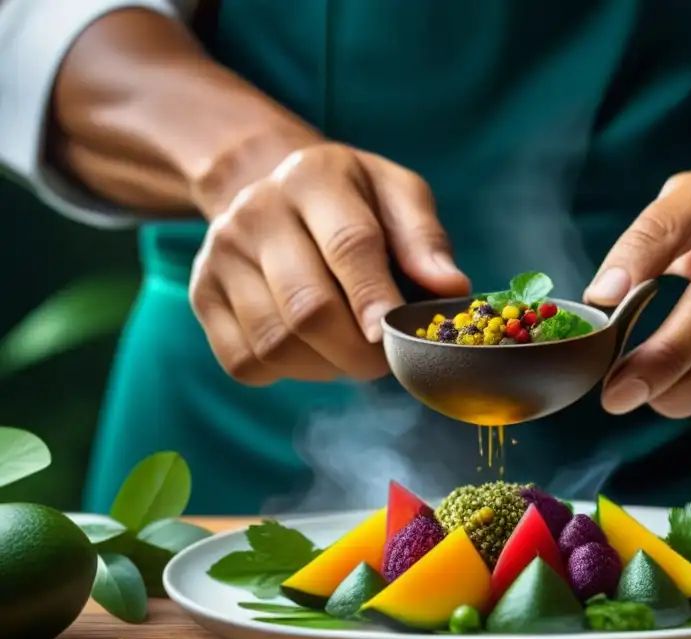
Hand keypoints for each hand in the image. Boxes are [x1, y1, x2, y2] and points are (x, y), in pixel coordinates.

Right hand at [189, 142, 470, 385]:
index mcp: (314, 177)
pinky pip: (245, 362)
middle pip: (309, 307)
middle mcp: (256, 213)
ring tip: (352, 351)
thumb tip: (451, 289)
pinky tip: (312, 352)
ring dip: (326, 366)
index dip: (375, 299)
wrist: (270, 190)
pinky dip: (288, 373)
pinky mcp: (202, 296)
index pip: (349, 245)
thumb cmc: (352, 201)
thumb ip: (425, 239)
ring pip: (276, 343)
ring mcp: (221, 256)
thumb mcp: (396, 195)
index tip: (396, 340)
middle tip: (386, 359)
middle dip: (359, 351)